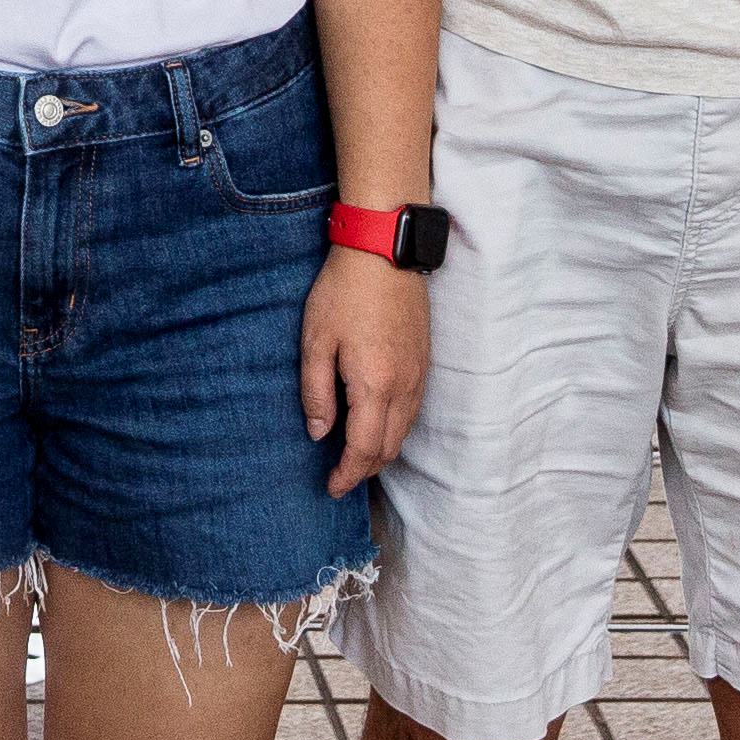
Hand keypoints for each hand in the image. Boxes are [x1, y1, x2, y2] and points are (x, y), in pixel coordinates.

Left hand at [301, 249, 429, 491]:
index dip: (347, 475)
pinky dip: (395, 430)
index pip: (363, 449)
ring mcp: (419, 374)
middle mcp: (404, 387)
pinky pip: (413, 411)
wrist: (384, 250)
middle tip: (340, 477)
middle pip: (388, 448)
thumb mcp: (315, 341)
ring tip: (354, 457)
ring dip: (381, 452)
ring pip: (404, 432)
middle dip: (364, 470)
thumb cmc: (344, 291)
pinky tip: (376, 424)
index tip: (331, 488)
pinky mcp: (424, 361)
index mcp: (375, 386)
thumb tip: (319, 433)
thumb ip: (316, 392)